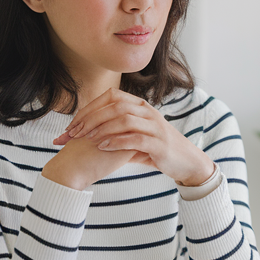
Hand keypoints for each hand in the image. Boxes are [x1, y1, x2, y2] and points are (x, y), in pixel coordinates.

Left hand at [50, 87, 214, 188]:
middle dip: (90, 119)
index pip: (111, 96)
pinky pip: (135, 139)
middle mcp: (148, 112)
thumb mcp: (137, 134)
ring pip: (124, 119)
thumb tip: (89, 130)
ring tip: (86, 139)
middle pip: (115, 106)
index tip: (73, 123)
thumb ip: (117, 129)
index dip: (89, 108)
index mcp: (141, 106)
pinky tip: (103, 147)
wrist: (186, 162)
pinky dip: (116, 142)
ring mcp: (155, 127)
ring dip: (101, 129)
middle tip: (73, 133)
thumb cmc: (157, 148)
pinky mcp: (159, 144)